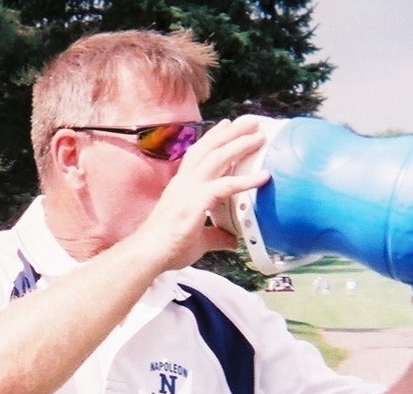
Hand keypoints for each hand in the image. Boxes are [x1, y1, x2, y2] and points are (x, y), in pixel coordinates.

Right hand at [134, 116, 270, 270]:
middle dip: (232, 131)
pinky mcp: (196, 201)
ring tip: (259, 135)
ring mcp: (189, 189)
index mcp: (182, 186)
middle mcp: (185, 182)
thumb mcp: (198, 239)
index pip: (198, 153)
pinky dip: (246, 180)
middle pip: (209, 148)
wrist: (149, 253)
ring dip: (239, 144)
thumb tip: (232, 240)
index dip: (213, 138)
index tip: (227, 124)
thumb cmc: (167, 246)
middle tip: (252, 121)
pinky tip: (263, 177)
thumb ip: (216, 236)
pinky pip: (225, 186)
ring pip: (217, 158)